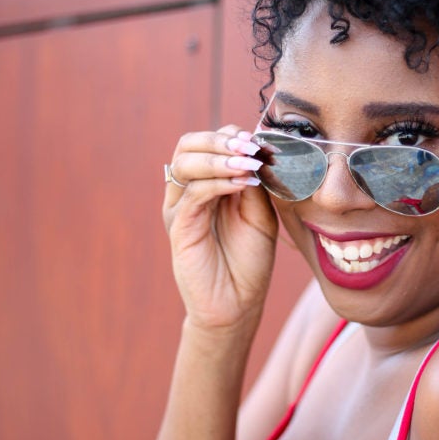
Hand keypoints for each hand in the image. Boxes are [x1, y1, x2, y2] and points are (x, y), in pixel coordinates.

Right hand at [162, 126, 278, 329]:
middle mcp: (188, 192)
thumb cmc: (249, 260)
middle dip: (219, 140)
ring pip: (185, 163)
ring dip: (219, 158)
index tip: (260, 142)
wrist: (237, 303)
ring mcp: (180, 208)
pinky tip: (242, 184)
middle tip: (249, 146)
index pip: (208, 142)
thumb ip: (255, 183)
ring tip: (248, 164)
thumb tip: (254, 152)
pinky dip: (217, 182)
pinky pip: (192, 194)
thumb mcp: (260, 213)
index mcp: (207, 183)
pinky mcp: (179, 228)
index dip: (231, 136)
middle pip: (188, 144)